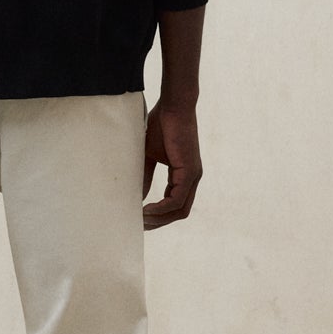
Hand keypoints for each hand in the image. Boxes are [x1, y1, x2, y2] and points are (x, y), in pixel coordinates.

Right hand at [142, 99, 202, 228]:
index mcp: (184, 175)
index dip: (159, 215)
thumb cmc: (162, 125)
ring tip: (140, 220)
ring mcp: (193, 177)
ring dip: (159, 219)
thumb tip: (139, 196)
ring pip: (179, 210)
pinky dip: (161, 209)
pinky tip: (146, 210)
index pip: (175, 204)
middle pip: (179, 212)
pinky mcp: (190, 172)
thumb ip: (147, 176)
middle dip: (159, 222)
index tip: (141, 219)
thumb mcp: (149, 155)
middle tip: (139, 226)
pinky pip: (176, 200)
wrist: (173, 107)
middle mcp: (192, 179)